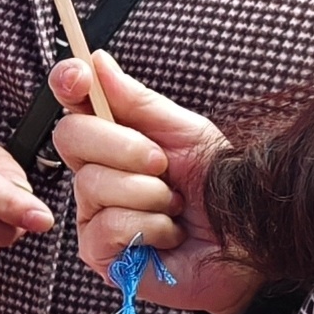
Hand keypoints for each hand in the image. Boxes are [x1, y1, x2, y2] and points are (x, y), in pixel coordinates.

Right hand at [52, 54, 263, 313]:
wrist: (245, 241)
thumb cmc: (216, 188)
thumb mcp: (185, 133)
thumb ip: (138, 101)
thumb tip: (98, 61)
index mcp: (112, 139)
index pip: (73, 104)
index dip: (68, 83)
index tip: (81, 76)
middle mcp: (95, 173)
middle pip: (71, 136)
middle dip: (123, 146)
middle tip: (163, 164)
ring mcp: (93, 213)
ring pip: (92, 183)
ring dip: (150, 194)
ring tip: (175, 207)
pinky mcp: (99, 253)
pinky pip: (109, 224)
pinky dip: (152, 227)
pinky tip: (169, 235)